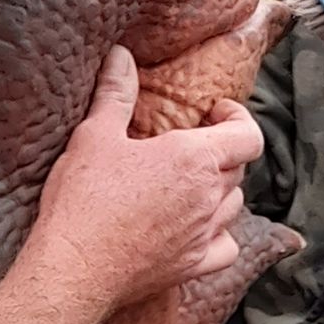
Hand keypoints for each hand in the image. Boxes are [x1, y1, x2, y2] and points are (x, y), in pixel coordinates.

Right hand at [31, 46, 262, 316]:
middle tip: (192, 144)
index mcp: (194, 158)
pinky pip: (227, 248)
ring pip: (235, 206)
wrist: (75, 267)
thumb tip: (121, 56)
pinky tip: (200, 229)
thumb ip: (116, 93)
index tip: (215, 112)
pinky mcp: (193, 266)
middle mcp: (209, 197)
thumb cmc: (85, 199)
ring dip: (222, 191)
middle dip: (223, 152)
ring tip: (194, 183)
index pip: (248, 135)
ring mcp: (204, 234)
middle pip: (239, 169)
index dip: (239, 119)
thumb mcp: (95, 135)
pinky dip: (221, 235)